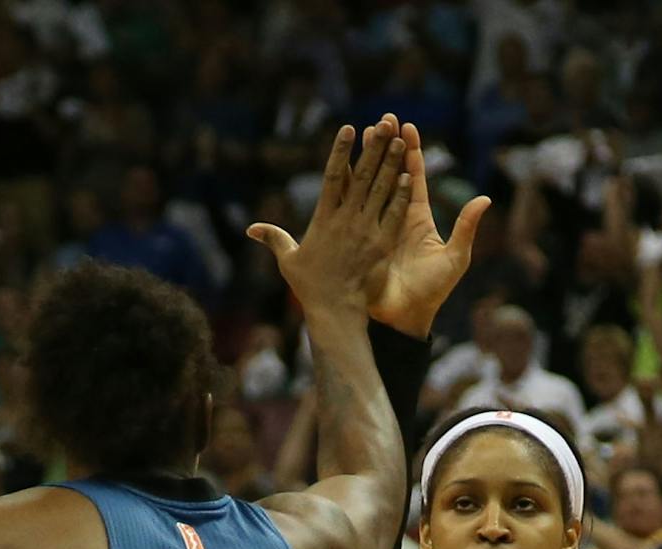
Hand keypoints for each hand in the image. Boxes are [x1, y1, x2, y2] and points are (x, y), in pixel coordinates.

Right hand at [247, 116, 409, 316]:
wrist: (334, 312)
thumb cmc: (310, 287)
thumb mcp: (288, 260)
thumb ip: (274, 238)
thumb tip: (251, 229)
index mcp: (323, 218)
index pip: (332, 176)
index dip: (340, 151)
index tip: (348, 128)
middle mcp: (345, 219)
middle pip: (360, 175)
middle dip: (372, 148)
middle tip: (383, 122)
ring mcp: (365, 230)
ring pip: (380, 189)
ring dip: (390, 164)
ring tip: (398, 140)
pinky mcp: (381, 244)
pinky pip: (393, 214)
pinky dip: (401, 194)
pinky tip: (409, 175)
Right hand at [360, 121, 490, 336]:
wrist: (404, 318)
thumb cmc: (432, 292)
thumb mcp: (455, 259)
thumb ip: (465, 228)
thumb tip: (484, 199)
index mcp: (418, 217)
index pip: (414, 176)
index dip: (411, 151)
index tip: (407, 126)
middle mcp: (396, 216)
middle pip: (390, 172)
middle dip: (386, 145)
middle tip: (382, 119)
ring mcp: (376, 225)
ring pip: (370, 184)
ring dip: (366, 159)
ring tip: (361, 133)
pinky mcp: (361, 237)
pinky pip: (354, 208)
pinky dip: (349, 186)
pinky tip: (343, 166)